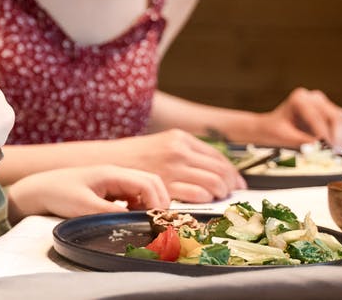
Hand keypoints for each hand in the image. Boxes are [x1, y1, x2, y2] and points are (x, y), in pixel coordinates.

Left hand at [6, 166, 169, 222]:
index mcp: (112, 173)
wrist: (39, 190)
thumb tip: (136, 221)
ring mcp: (114, 181)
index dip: (158, 201)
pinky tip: (130, 218)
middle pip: (152, 183)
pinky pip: (133, 196)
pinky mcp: (110, 190)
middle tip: (157, 223)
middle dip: (159, 202)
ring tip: (144, 222)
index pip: (148, 182)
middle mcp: (116, 174)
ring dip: (149, 205)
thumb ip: (111, 213)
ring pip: (144, 190)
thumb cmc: (59, 193)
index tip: (156, 221)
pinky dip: (138, 207)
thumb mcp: (84, 206)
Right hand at [101, 129, 245, 201]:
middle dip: (230, 186)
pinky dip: (205, 200)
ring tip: (217, 200)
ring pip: (215, 183)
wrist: (105, 163)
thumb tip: (212, 170)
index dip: (231, 172)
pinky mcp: (166, 184)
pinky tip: (202, 203)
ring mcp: (173, 167)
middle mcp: (179, 150)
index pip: (218, 156)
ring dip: (221, 194)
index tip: (236, 183)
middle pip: (221, 170)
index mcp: (180, 138)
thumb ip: (184, 154)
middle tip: (230, 195)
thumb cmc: (132, 158)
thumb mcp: (161, 146)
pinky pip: (198, 194)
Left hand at [255, 87, 341, 148]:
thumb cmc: (274, 131)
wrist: (271, 128)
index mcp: (299, 99)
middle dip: (336, 137)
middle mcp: (314, 98)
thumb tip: (319, 148)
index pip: (316, 118)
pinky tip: (338, 146)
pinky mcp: (331, 112)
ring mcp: (324, 104)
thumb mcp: (284, 137)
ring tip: (337, 152)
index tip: (327, 150)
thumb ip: (301, 142)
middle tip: (334, 153)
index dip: (324, 135)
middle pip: (334, 117)